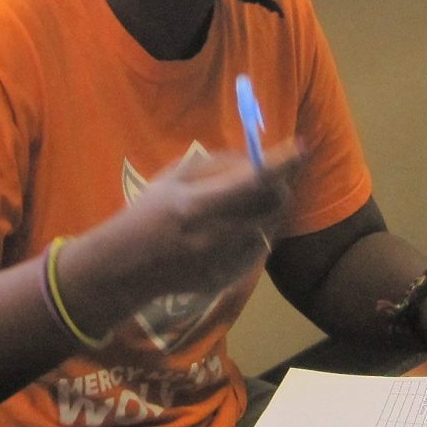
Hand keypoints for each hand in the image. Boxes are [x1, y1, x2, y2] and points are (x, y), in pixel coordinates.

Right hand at [67, 147, 299, 328]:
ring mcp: (223, 261)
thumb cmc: (147, 214)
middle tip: (272, 177)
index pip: (252, 181)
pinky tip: (231, 232)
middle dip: (279, 187)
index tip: (300, 147)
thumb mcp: (172, 179)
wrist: (126, 268)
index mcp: (197, 205)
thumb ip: (214, 166)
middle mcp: (215, 235)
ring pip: (269, 228)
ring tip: (240, 205)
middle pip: (272, 206)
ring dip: (266, 211)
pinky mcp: (228, 278)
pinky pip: (258, 250)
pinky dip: (254, 234)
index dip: (280, 164)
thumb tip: (253, 157)